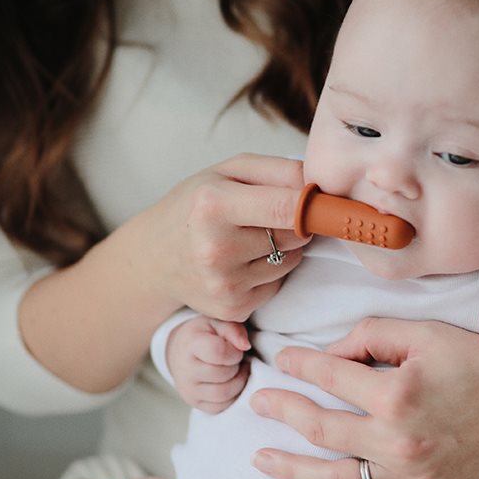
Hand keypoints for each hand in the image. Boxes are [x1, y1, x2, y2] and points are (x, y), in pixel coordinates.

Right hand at [20, 154, 308, 393]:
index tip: (320, 201)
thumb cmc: (197, 204)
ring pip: (291, 261)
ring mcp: (225, 285)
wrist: (155, 257)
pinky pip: (277, 285)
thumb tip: (323, 185)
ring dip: (284, 249)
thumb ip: (279, 169)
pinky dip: (270, 274)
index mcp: (213, 206)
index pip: (288, 208)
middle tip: (270, 215)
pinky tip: (242, 263)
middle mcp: (216, 249)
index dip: (313, 204)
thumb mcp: (229, 171)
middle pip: (295, 235)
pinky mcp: (233, 309)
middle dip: (296, 223)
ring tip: (250, 239)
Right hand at [164, 317, 250, 413]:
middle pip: (223, 374)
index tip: (236, 349)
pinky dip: (232, 396)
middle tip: (238, 360)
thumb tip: (245, 345)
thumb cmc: (204, 335)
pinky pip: (220, 407)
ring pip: (224, 394)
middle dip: (237, 367)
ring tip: (237, 370)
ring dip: (238, 382)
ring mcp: (188, 389)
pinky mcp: (194, 403)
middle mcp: (185, 370)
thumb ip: (233, 329)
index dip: (235, 352)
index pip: (218, 352)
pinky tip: (231, 382)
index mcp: (190, 344)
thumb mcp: (217, 323)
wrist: (181, 351)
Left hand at [249, 318, 478, 478]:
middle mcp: (396, 441)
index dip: (299, 365)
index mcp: (395, 395)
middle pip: (320, 428)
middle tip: (258, 403)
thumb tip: (328, 354)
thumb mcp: (424, 333)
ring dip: (292, 471)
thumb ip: (370, 336)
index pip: (328, 377)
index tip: (282, 360)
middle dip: (282, 411)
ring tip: (261, 460)